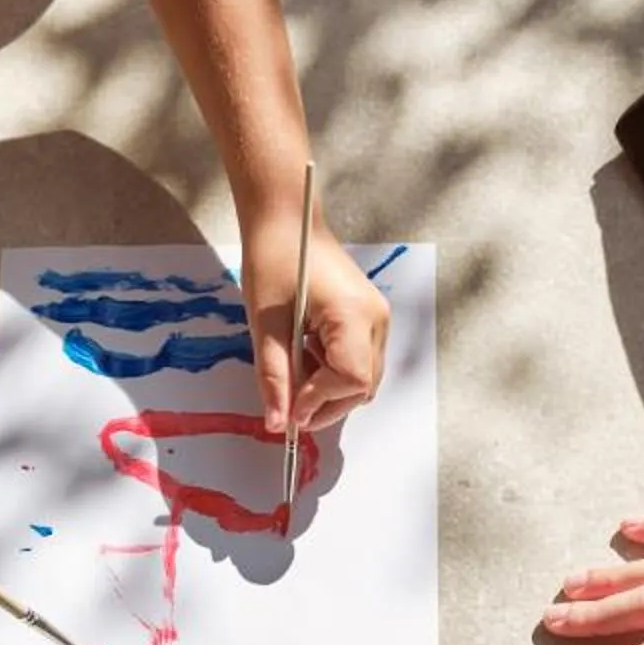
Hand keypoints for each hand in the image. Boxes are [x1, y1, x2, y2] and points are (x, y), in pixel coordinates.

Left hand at [246, 231, 386, 437]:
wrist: (288, 222)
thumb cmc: (274, 260)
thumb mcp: (267, 324)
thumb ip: (275, 376)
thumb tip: (278, 423)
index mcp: (353, 315)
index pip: (350, 380)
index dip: (320, 401)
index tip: (290, 410)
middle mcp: (376, 318)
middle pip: (363, 385)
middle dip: (327, 403)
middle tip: (290, 408)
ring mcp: (377, 316)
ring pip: (364, 377)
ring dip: (330, 388)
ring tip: (295, 375)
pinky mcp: (369, 316)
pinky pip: (360, 359)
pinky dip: (334, 371)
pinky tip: (306, 357)